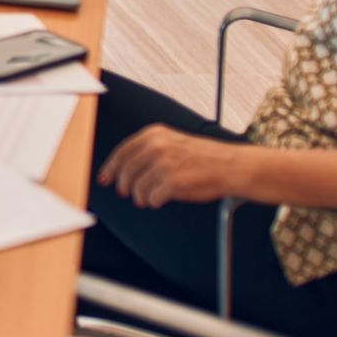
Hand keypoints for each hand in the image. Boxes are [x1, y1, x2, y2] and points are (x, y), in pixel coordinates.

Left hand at [97, 125, 248, 209]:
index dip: (110, 167)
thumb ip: (148, 151)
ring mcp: (164, 164)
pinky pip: (151, 198)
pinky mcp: (173, 182)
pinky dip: (153, 202)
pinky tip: (159, 200)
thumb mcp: (172, 142)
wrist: (231, 166)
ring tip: (146, 198)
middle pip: (126, 171)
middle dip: (123, 185)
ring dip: (140, 196)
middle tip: (125, 193)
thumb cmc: (202, 157)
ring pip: (137, 187)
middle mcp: (156, 146)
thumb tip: (121, 171)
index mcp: (154, 134)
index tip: (105, 178)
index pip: (122, 152)